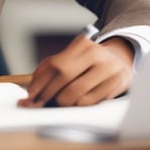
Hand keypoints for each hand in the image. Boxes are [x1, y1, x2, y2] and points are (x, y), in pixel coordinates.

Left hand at [18, 35, 133, 107]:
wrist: (120, 62)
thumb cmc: (89, 63)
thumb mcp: (72, 58)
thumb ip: (51, 69)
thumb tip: (31, 90)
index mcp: (82, 44)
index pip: (55, 64)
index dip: (39, 81)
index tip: (29, 94)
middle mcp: (96, 54)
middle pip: (64, 75)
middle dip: (47, 92)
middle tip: (38, 103)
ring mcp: (108, 69)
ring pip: (76, 92)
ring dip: (61, 101)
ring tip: (57, 102)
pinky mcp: (116, 84)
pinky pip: (89, 102)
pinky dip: (77, 106)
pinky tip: (74, 103)